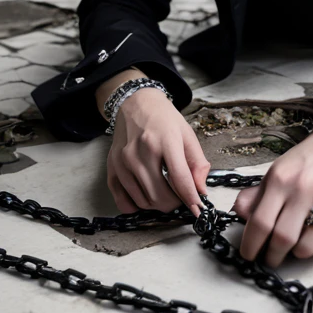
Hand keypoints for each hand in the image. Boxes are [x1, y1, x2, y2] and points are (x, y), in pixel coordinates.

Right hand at [106, 90, 209, 216]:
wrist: (135, 103)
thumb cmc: (164, 119)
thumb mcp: (187, 134)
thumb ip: (197, 163)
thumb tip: (200, 190)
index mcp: (164, 141)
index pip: (180, 179)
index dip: (191, 199)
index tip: (197, 210)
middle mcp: (140, 152)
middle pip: (160, 196)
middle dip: (175, 203)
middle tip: (180, 197)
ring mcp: (123, 161)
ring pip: (143, 202)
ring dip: (157, 205)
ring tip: (164, 193)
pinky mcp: (111, 168)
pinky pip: (123, 202)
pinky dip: (136, 206)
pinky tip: (145, 197)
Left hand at [231, 97, 312, 266]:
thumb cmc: (306, 159)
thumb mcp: (277, 171)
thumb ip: (257, 194)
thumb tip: (239, 213)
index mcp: (280, 179)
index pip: (260, 222)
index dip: (251, 245)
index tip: (248, 254)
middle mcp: (302, 189)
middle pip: (282, 239)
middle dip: (273, 256)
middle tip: (270, 259)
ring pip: (307, 247)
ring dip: (298, 254)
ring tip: (295, 247)